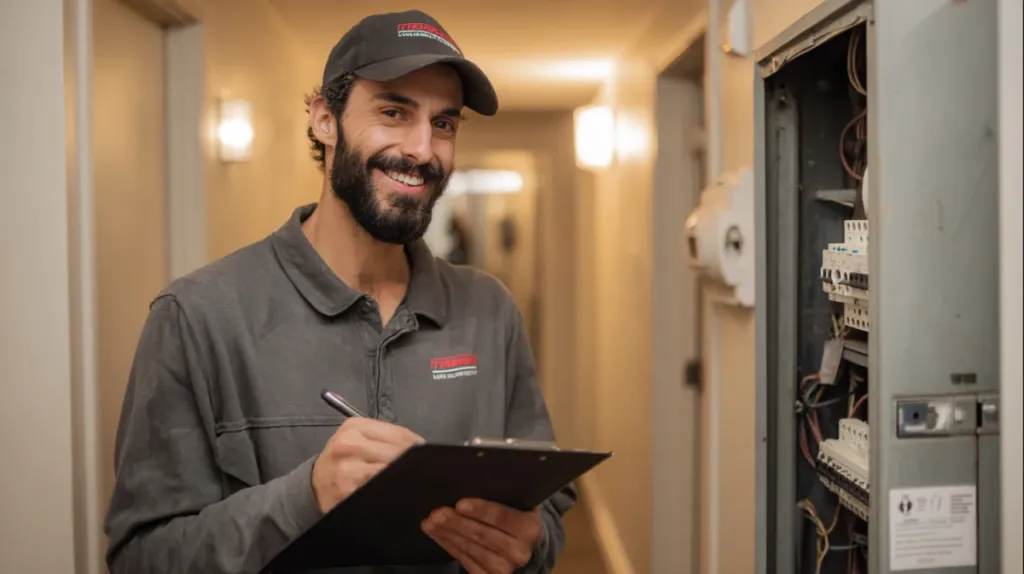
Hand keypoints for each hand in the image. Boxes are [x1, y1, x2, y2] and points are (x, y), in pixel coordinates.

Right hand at [311, 417, 421, 512]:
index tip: (430, 456)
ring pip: (390, 473)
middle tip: (427, 473)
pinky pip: (379, 491)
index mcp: (356, 427)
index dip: (418, 447)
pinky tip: (397, 494)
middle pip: (396, 454)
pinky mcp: (347, 492)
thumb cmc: (343, 459)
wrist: (315, 483)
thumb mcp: (359, 439)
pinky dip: (391, 492)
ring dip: (405, 479)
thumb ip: (388, 439)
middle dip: (414, 464)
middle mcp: (349, 445)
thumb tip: (422, 447)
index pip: (399, 434)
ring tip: (414, 484)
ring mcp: (347, 469)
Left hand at [422, 498, 542, 573]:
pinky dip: (447, 544)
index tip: (460, 504)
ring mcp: (504, 567)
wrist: (525, 544)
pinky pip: (464, 559)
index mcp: (528, 528)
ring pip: (470, 548)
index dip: (481, 510)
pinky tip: (437, 533)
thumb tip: (470, 479)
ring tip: (431, 521)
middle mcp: (519, 551)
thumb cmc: (515, 515)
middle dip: (457, 522)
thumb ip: (500, 494)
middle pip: (483, 534)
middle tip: (438, 512)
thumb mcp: (517, 502)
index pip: (502, 517)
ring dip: (447, 534)